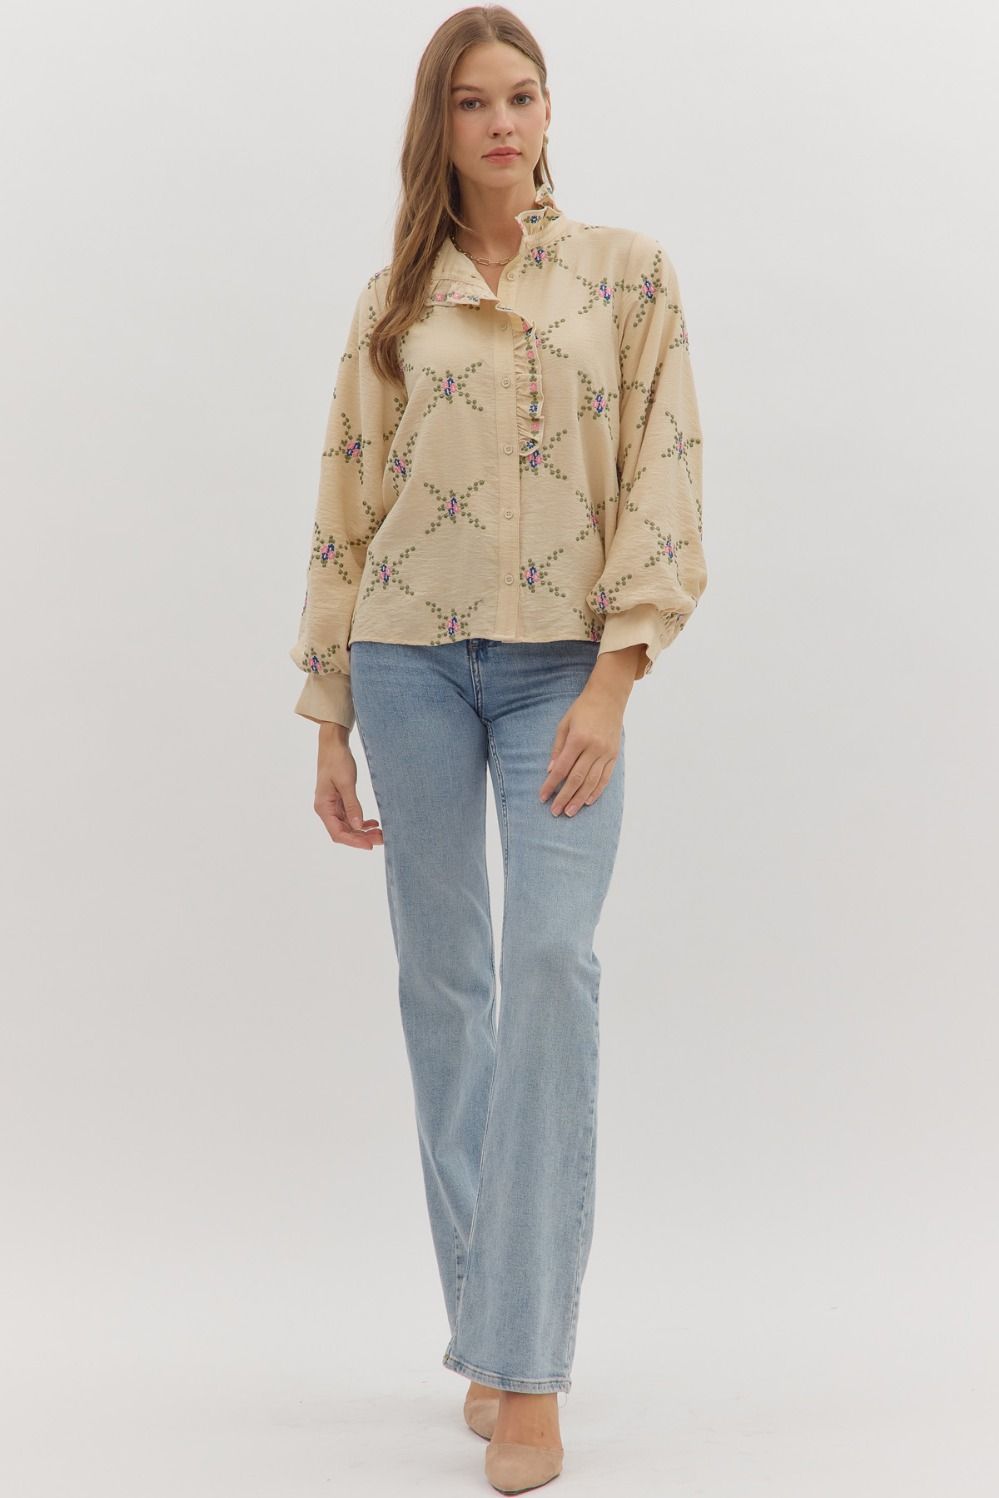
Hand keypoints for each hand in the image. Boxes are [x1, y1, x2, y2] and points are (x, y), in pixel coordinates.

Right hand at [314, 723, 383, 849]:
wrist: (333, 745)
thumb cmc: (337, 761)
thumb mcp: (346, 783)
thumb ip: (352, 805)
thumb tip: (358, 826)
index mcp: (323, 807)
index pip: (338, 833)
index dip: (354, 841)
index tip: (370, 846)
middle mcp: (326, 810)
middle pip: (344, 832)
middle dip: (362, 838)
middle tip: (382, 839)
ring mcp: (332, 806)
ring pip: (348, 826)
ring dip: (363, 831)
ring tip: (381, 833)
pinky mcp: (339, 801)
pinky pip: (350, 817)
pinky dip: (361, 822)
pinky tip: (373, 823)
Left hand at [539, 680, 625, 816]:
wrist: (609, 698)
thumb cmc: (582, 710)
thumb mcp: (564, 724)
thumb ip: (557, 748)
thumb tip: (551, 771)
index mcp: (578, 739)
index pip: (562, 768)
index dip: (551, 784)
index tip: (543, 797)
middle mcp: (594, 748)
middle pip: (577, 779)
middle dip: (564, 797)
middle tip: (555, 812)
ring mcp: (606, 753)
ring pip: (592, 782)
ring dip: (580, 799)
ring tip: (569, 812)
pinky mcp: (614, 755)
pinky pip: (605, 778)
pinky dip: (596, 791)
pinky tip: (588, 802)